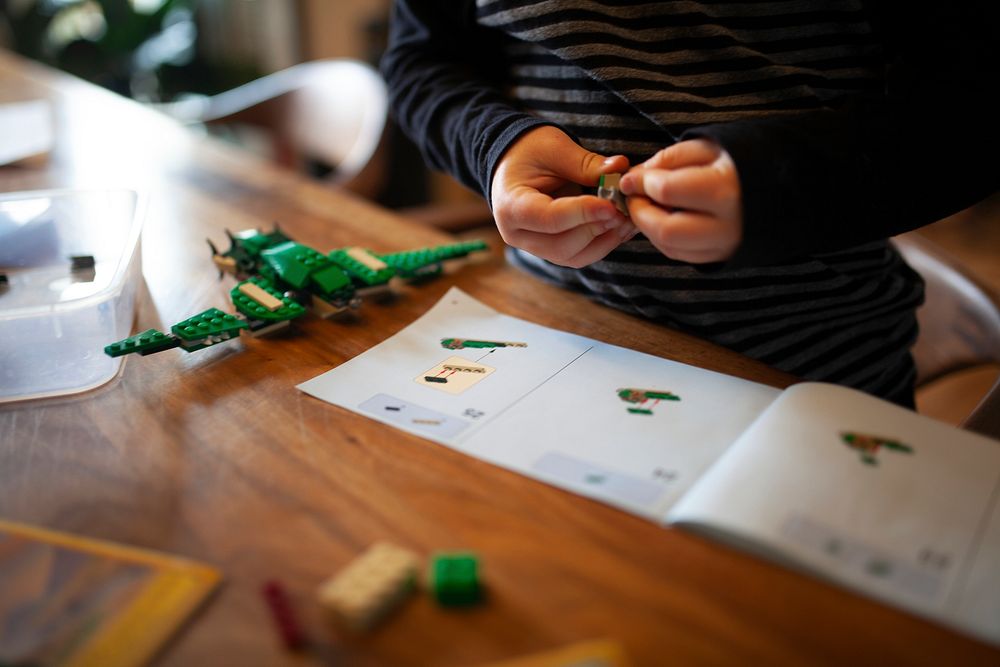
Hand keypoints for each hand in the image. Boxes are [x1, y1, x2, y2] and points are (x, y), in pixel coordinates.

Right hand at [490, 126, 632, 267]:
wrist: (515, 162)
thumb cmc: (530, 151)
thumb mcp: (555, 148)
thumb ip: (585, 163)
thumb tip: (620, 168)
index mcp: (511, 206)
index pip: (549, 219)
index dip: (583, 214)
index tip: (611, 205)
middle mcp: (517, 234)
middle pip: (562, 245)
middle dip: (596, 228)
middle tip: (622, 210)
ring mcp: (533, 246)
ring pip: (573, 256)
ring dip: (605, 240)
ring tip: (627, 219)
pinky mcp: (551, 249)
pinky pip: (579, 255)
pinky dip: (603, 243)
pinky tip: (620, 226)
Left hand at [619, 139, 742, 263]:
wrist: (773, 187)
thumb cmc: (735, 163)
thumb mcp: (706, 148)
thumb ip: (668, 160)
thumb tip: (634, 178)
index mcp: (725, 189)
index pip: (667, 191)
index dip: (640, 184)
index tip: (630, 178)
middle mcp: (726, 225)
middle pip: (666, 230)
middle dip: (640, 213)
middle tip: (635, 197)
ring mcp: (723, 246)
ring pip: (669, 246)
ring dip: (649, 227)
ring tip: (650, 206)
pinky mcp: (718, 257)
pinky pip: (679, 254)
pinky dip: (662, 237)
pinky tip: (663, 218)